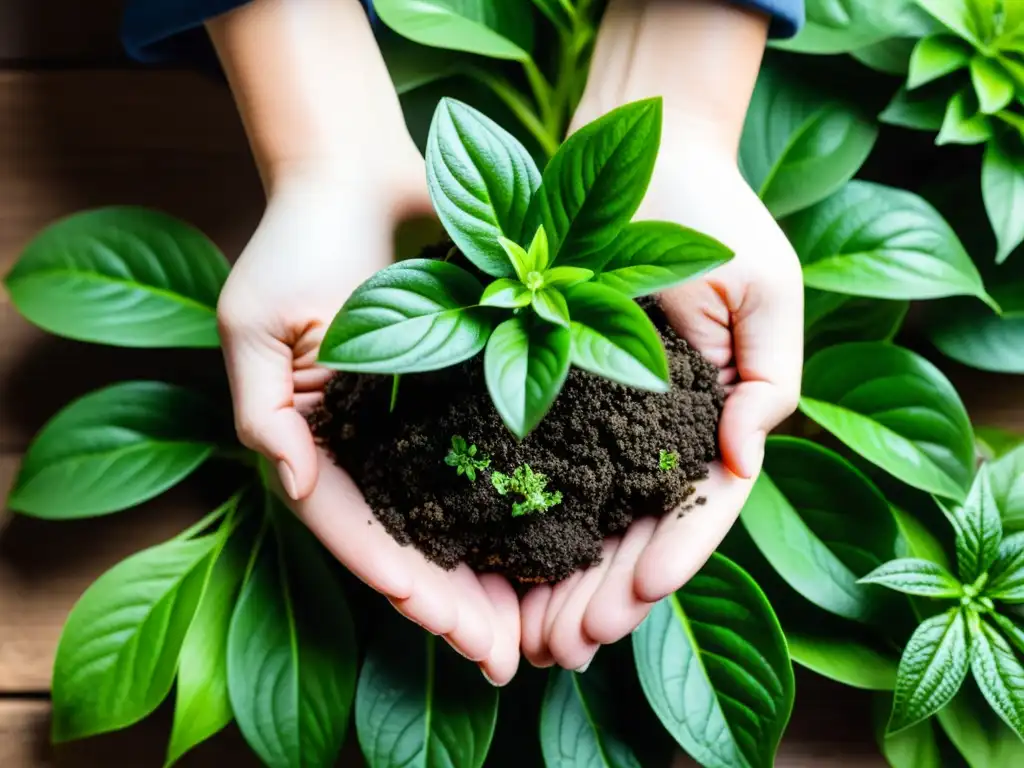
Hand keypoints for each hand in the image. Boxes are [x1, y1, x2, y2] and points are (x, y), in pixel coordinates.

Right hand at [217, 147, 520, 683]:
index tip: (437, 618)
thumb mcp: (255, 326)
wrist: (360, 174)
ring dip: (498, 581)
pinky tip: (562, 552)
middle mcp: (378, 446)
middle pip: (419, 543)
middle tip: (499, 659)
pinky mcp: (476, 390)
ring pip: (468, 519)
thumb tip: (294, 486)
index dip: (394, 577)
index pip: (357, 528)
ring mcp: (428, 423)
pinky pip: (504, 460)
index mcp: (324, 443)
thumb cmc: (297, 242)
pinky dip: (528, 511)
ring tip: (535, 635)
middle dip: (456, 604)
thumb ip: (267, 411)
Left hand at [520, 139, 802, 670]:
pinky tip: (496, 567)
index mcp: (710, 417)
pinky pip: (534, 466)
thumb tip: (742, 455)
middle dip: (606, 594)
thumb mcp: (767, 288)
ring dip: (562, 582)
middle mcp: (653, 430)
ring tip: (533, 637)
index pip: (698, 509)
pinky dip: (521, 522)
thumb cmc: (713, 212)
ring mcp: (600, 415)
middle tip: (569, 646)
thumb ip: (770, 374)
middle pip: (634, 533)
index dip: (673, 556)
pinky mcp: (545, 390)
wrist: (635, 151)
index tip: (636, 594)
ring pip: (582, 520)